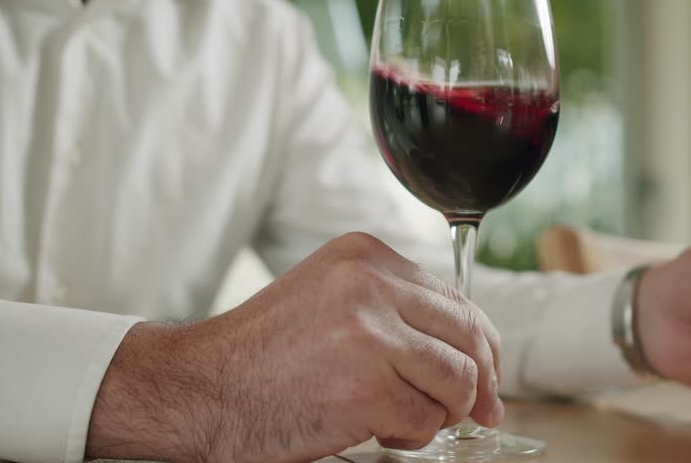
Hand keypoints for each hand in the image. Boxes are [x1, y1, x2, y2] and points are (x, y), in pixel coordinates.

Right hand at [86, 232, 502, 462]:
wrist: (202, 389)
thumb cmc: (265, 355)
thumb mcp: (332, 302)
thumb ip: (394, 312)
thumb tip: (470, 354)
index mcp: (365, 257)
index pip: (454, 299)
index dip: (482, 343)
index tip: (488, 372)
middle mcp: (372, 284)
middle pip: (467, 335)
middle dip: (482, 381)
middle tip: (482, 410)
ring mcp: (372, 333)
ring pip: (458, 381)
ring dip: (440, 412)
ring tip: (402, 418)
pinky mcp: (369, 386)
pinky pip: (426, 419)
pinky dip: (412, 435)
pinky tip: (379, 431)